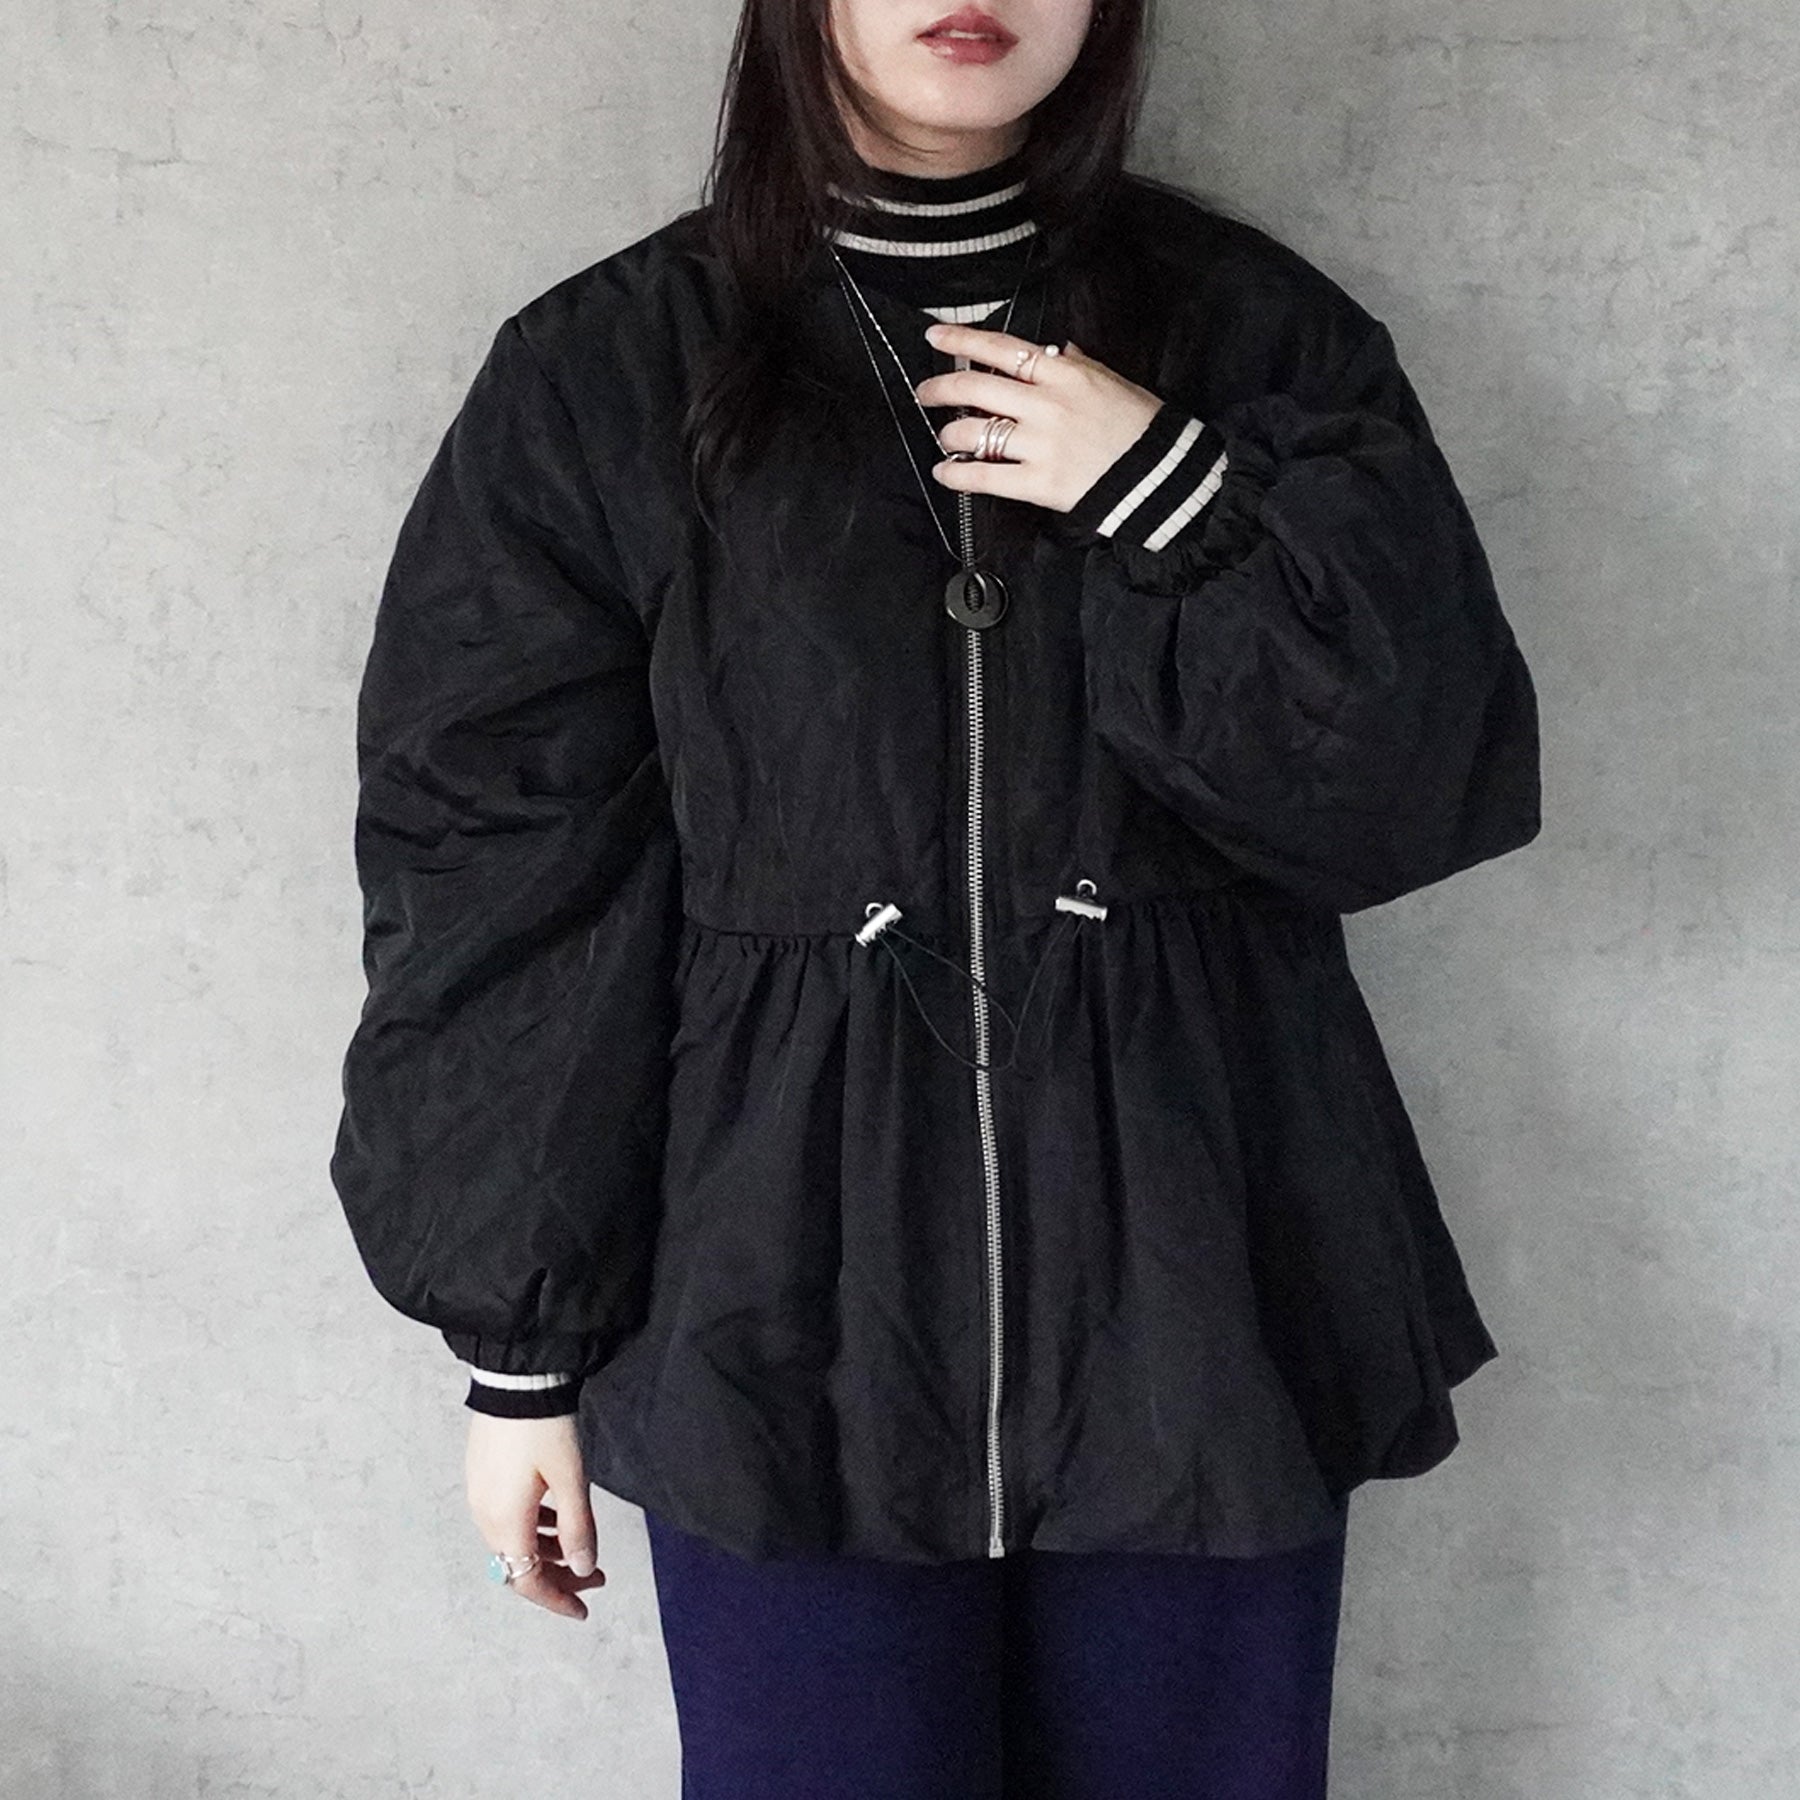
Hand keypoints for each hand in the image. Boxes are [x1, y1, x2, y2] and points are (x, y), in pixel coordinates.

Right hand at [465, 1411, 607, 1620]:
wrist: (516, 1379)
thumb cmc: (545, 1428)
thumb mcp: (570, 1479)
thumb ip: (577, 1527)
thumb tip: (584, 1569)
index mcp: (505, 1522)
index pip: (527, 1581)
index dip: (557, 1600)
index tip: (584, 1609)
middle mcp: (485, 1514)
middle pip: (519, 1564)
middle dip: (557, 1577)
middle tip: (594, 1577)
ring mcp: (480, 1494)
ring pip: (513, 1541)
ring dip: (547, 1551)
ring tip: (580, 1547)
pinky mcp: (482, 1475)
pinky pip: (507, 1518)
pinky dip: (534, 1529)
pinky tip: (556, 1517)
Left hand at [913, 321, 1162, 512]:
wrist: (1160, 475)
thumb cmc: (1139, 426)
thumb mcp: (1110, 381)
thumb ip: (1075, 365)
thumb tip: (1054, 350)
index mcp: (1064, 373)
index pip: (1002, 349)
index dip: (962, 340)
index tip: (935, 336)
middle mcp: (1046, 404)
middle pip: (977, 387)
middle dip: (941, 388)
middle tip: (926, 392)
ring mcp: (1041, 444)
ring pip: (975, 431)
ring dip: (950, 433)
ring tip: (947, 436)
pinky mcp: (1040, 482)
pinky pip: (985, 477)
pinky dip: (958, 474)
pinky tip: (945, 473)